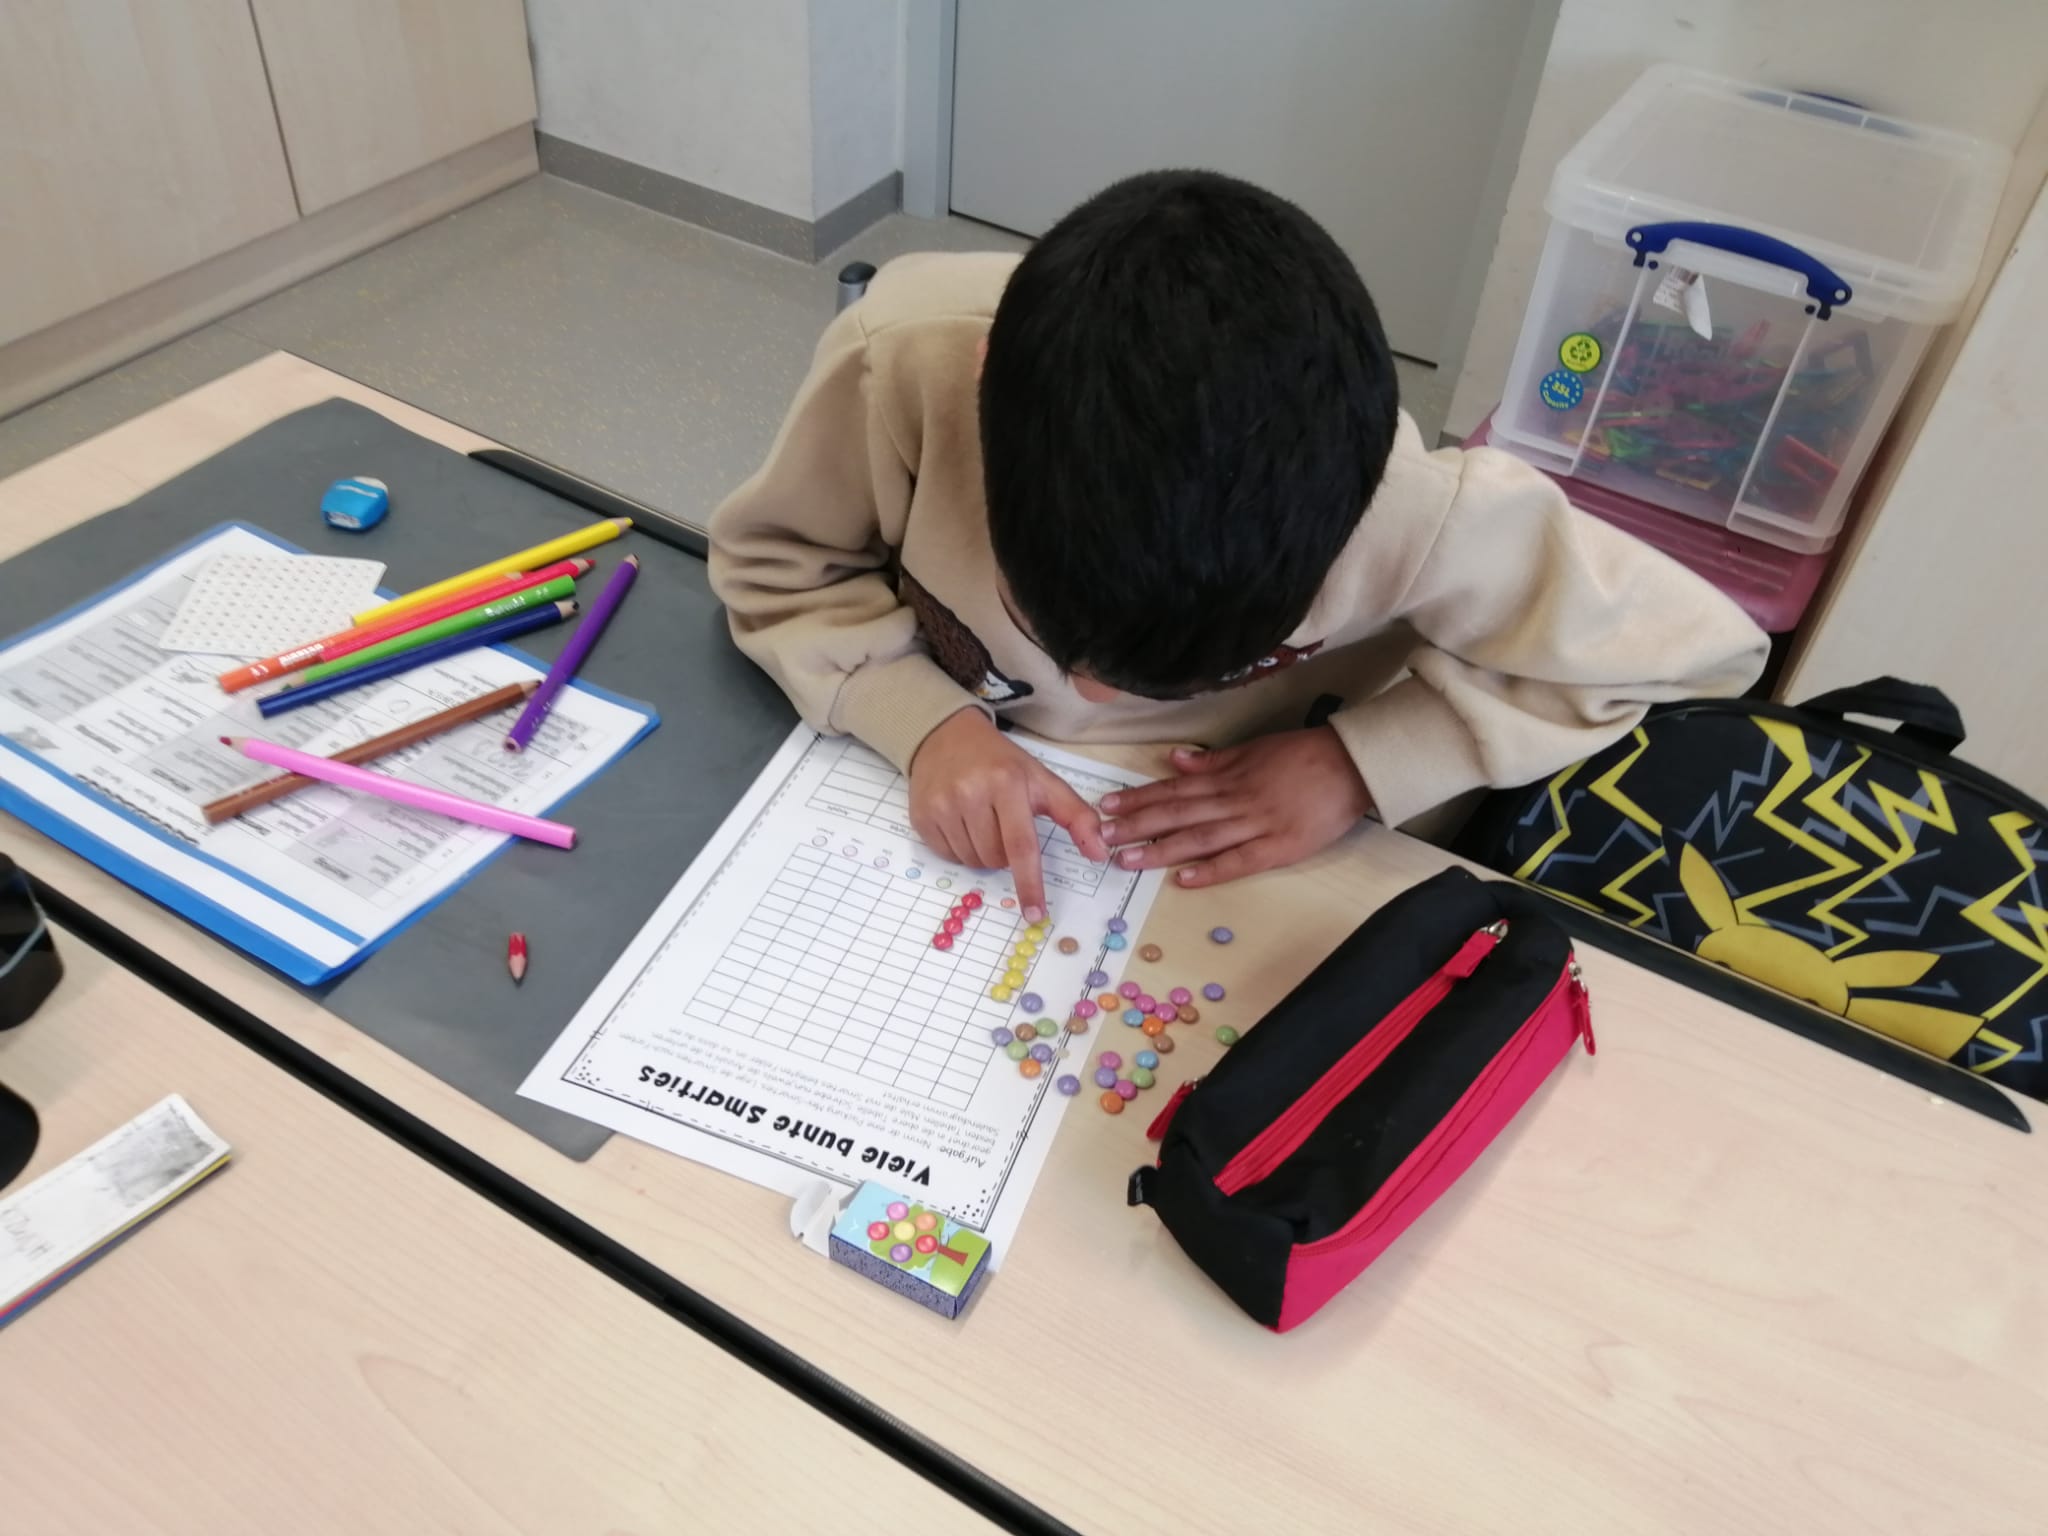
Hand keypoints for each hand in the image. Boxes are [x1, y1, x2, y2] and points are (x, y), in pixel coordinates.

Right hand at [908, 710, 1108, 920]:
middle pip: (997, 859)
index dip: (1030, 883)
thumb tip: (1101, 853)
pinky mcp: (921, 817)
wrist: (946, 737)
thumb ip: (1076, 815)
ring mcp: (942, 806)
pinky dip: (961, 849)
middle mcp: (970, 793)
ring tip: (982, 821)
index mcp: (1006, 783)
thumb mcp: (1042, 780)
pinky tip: (961, 822)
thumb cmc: (1000, 763)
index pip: (1021, 845)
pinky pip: (948, 856)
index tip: (1036, 913)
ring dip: (983, 854)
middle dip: (1006, 855)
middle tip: (1003, 825)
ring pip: (973, 862)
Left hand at [1097, 728, 1371, 887]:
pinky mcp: (1279, 846)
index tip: (1108, 806)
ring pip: (1200, 837)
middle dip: (1138, 825)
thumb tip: (1175, 758)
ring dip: (1161, 848)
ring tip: (1128, 860)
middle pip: (1178, 812)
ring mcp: (1256, 823)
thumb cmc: (1303, 754)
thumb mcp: (1255, 748)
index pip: (1174, 788)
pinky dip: (1211, 869)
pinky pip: (1239, 860)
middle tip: (1103, 837)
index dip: (1139, 798)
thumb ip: (1215, 758)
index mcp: (1228, 775)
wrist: (1350, 765)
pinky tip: (1183, 879)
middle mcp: (1235, 798)